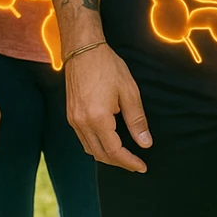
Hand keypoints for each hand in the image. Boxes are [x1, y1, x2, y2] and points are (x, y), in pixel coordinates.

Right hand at [65, 45, 152, 172]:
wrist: (83, 49)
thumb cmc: (107, 66)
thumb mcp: (129, 91)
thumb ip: (137, 120)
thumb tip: (145, 143)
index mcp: (98, 118)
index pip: (115, 151)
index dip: (129, 162)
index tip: (142, 166)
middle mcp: (82, 123)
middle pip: (100, 155)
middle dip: (119, 162)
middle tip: (136, 164)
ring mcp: (73, 120)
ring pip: (90, 149)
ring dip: (107, 156)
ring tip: (124, 155)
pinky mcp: (71, 114)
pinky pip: (83, 139)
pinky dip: (96, 146)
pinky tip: (108, 141)